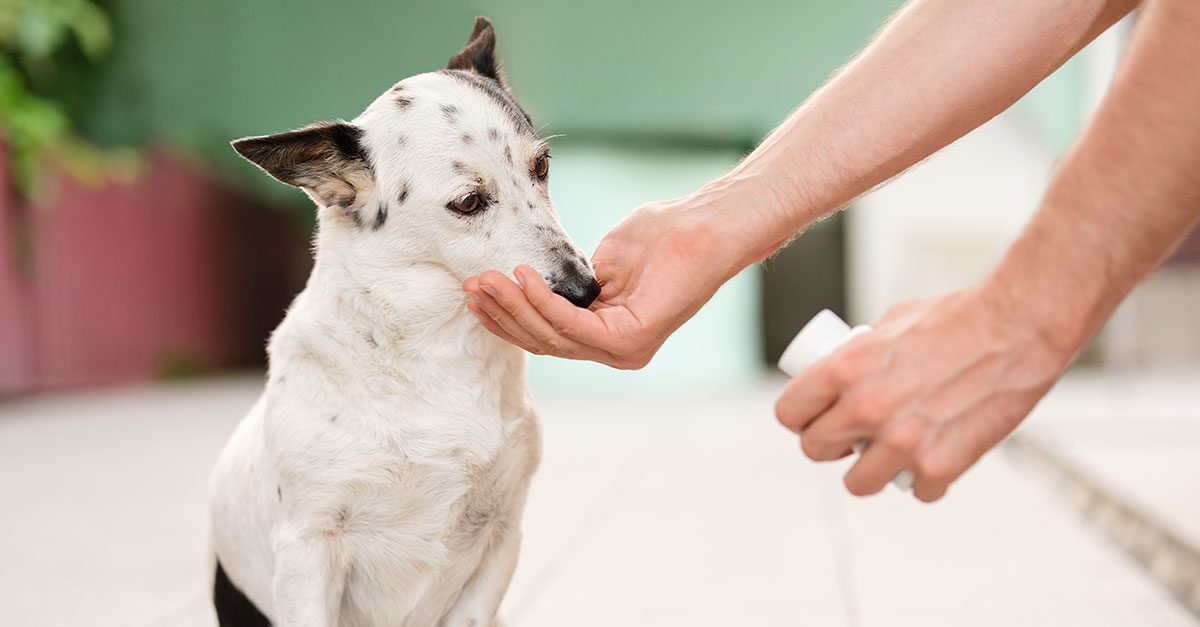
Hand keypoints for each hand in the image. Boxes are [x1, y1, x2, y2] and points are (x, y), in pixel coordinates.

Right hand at [462, 196, 746, 368]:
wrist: (702, 227)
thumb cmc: (662, 236)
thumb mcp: (602, 263)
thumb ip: (571, 284)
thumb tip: (534, 287)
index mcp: (609, 338)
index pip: (547, 337)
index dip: (508, 318)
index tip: (476, 295)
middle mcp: (616, 352)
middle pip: (544, 341)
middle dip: (502, 314)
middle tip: (471, 286)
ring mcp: (625, 351)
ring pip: (553, 335)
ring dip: (514, 306)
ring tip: (487, 279)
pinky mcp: (632, 339)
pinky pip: (574, 324)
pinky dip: (543, 301)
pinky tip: (522, 277)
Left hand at [774, 285, 1072, 501]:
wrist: (1019, 326)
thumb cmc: (959, 315)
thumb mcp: (892, 322)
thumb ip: (861, 352)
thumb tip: (841, 374)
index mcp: (844, 368)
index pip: (789, 412)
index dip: (799, 417)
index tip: (812, 418)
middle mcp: (865, 408)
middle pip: (814, 450)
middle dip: (830, 444)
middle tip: (849, 437)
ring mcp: (902, 441)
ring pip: (857, 483)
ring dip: (870, 471)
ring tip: (888, 454)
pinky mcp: (940, 465)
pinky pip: (916, 491)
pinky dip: (926, 480)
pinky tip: (934, 458)